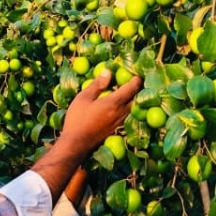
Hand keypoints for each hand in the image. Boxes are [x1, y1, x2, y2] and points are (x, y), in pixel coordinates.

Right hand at [30, 69, 141, 202]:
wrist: (76, 144)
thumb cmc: (77, 119)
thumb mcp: (83, 98)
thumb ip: (97, 84)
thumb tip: (109, 72)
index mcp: (114, 102)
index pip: (132, 87)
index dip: (137, 78)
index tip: (137, 72)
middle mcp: (122, 112)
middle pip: (137, 98)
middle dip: (139, 88)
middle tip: (136, 80)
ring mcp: (121, 122)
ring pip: (134, 107)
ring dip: (134, 99)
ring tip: (130, 91)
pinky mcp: (118, 129)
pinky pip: (128, 115)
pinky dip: (129, 108)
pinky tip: (122, 106)